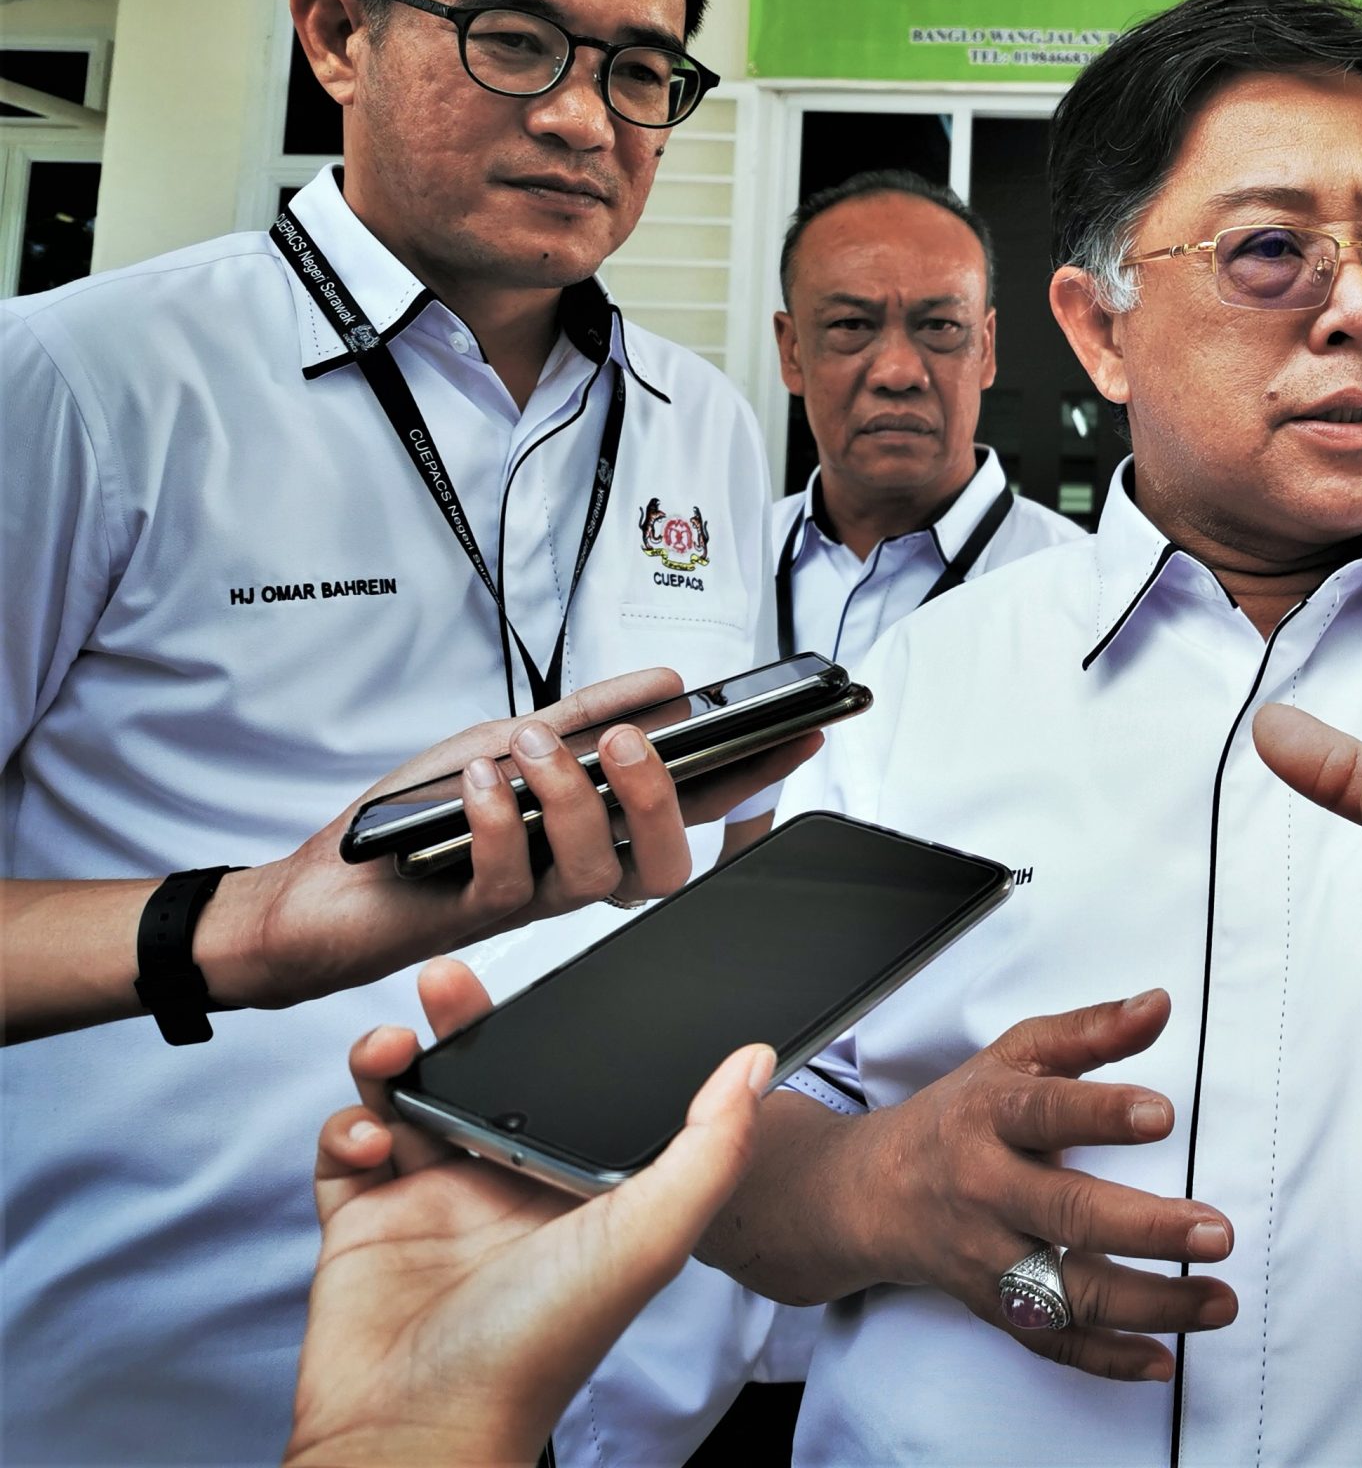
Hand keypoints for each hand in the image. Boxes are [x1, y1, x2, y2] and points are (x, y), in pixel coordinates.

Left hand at [205, 669, 825, 1009]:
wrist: (317, 891)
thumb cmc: (413, 826)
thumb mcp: (504, 743)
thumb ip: (583, 718)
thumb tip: (667, 686)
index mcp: (598, 831)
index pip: (697, 807)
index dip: (757, 776)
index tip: (801, 732)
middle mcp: (579, 873)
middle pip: (670, 863)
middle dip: (664, 797)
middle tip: (636, 740)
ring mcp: (536, 901)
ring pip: (600, 870)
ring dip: (570, 796)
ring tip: (529, 748)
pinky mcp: (481, 920)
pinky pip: (515, 875)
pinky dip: (499, 818)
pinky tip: (478, 783)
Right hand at [284, 959, 772, 1465]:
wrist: (420, 1430)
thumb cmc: (540, 1348)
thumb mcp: (650, 1236)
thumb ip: (709, 1147)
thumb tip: (756, 1061)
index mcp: (573, 1181)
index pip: (570, 1080)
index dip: (555, 1027)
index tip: (546, 980)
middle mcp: (504, 1183)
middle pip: (482, 1073)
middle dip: (462, 1020)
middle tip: (447, 983)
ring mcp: (431, 1199)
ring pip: (409, 1094)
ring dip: (395, 1058)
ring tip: (395, 1050)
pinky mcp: (363, 1221)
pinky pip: (347, 1145)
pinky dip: (347, 1123)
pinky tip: (371, 1136)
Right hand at [836, 988, 1236, 1381]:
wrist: (869, 1194)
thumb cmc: (959, 1115)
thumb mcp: (1014, 1056)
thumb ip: (1090, 1031)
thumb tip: (1161, 1004)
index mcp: (990, 1117)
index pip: (1046, 1112)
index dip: (1102, 1114)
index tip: (1163, 1115)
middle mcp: (986, 1192)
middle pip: (1067, 1215)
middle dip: (1146, 1229)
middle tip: (1217, 1234)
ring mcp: (988, 1258)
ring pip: (1067, 1292)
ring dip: (1149, 1304)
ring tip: (1219, 1300)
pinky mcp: (993, 1307)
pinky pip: (1050, 1342)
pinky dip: (1106, 1359)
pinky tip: (1163, 1360)